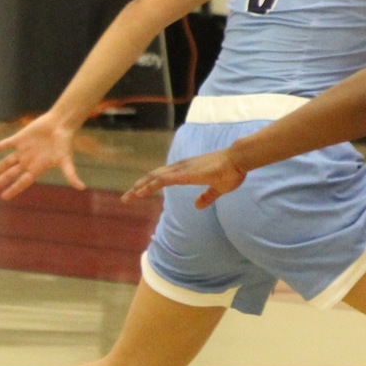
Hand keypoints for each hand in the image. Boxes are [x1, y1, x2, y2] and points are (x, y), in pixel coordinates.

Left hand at [0, 113, 83, 199]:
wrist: (61, 123)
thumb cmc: (65, 142)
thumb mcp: (66, 160)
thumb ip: (70, 174)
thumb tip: (82, 188)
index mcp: (37, 168)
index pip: (22, 182)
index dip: (13, 190)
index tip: (3, 197)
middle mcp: (28, 161)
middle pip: (10, 174)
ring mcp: (23, 150)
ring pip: (6, 162)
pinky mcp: (20, 138)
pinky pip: (6, 144)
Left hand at [123, 149, 246, 208]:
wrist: (238, 159)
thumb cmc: (231, 171)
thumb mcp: (218, 188)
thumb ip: (207, 196)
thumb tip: (197, 206)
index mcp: (188, 170)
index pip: (164, 177)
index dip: (150, 185)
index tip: (138, 193)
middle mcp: (182, 167)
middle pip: (155, 176)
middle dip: (140, 186)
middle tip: (126, 197)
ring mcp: (182, 169)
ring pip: (155, 177)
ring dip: (141, 186)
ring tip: (128, 196)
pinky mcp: (185, 173)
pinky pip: (163, 180)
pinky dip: (150, 185)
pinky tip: (141, 192)